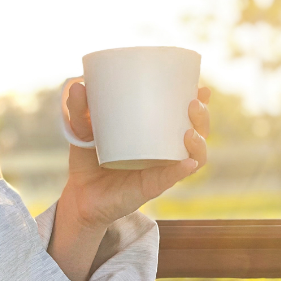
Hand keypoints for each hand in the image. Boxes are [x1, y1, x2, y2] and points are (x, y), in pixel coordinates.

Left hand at [61, 83, 210, 230]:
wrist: (80, 194)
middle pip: (198, 133)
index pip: (185, 115)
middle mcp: (164, 151)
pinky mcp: (151, 187)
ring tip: (189, 133)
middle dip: (202, 118)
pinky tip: (187, 162)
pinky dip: (180, 170)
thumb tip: (78, 86)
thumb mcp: (82, 129)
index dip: (200, 101)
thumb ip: (80, 110)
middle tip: (193, 104)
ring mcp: (160, 170)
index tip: (201, 87)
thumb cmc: (88, 159)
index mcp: (156, 133)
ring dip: (199, 143)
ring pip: (194, 157)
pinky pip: (171, 179)